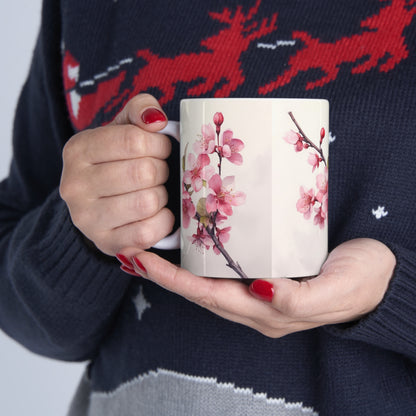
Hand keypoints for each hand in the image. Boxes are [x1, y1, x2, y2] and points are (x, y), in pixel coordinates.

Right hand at [60, 94, 173, 255]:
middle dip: (162, 170)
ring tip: (154, 191)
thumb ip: (140, 110)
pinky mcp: (106, 243)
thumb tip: (156, 120)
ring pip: (147, 202)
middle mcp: (75, 185)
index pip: (134, 140)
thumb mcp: (123, 128)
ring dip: (162, 196)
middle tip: (158, 172)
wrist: (98, 204)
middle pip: (144, 172)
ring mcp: (87, 219)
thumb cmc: (117, 161)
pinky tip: (157, 213)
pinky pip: (148, 232)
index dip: (159, 144)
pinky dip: (163, 221)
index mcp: (78, 150)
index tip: (160, 149)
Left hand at [124, 238, 395, 336]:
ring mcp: (260, 289)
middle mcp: (257, 303)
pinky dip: (202, 258)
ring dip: (178, 267)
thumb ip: (299, 297)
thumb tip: (261, 289)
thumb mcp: (336, 290)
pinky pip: (226, 267)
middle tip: (132, 250)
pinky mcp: (268, 271)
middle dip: (164, 274)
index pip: (209, 296)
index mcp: (268, 312)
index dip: (173, 281)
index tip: (141, 261)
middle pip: (200, 290)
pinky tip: (192, 244)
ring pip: (209, 280)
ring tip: (150, 247)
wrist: (381, 275)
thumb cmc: (361, 282)